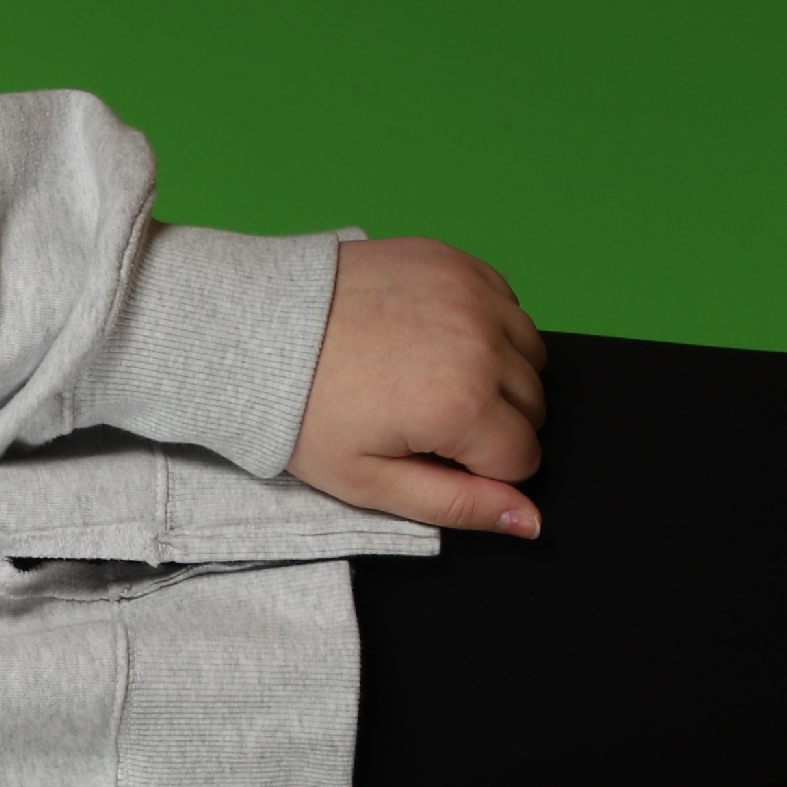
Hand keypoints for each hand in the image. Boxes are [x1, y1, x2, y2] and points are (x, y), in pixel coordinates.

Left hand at [289, 237, 551, 535]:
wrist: (253, 332)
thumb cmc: (303, 414)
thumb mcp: (370, 482)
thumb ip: (458, 506)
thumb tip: (531, 522)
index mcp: (463, 404)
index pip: (523, 458)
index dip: (481, 470)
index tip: (432, 456)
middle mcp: (482, 344)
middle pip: (533, 406)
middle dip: (492, 425)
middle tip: (424, 422)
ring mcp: (472, 295)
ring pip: (530, 354)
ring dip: (498, 375)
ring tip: (431, 382)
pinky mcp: (456, 263)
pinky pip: (507, 305)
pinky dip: (487, 328)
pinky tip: (433, 342)